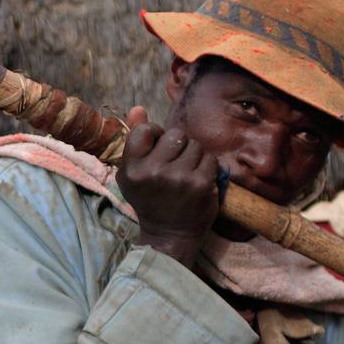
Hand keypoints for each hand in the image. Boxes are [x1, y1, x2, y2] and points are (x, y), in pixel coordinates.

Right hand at [116, 105, 219, 268]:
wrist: (169, 234)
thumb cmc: (150, 200)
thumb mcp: (133, 173)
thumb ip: (135, 140)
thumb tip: (138, 108)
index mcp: (132, 168)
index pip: (146, 130)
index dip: (155, 134)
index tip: (158, 150)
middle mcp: (153, 172)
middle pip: (176, 135)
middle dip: (179, 146)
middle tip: (175, 165)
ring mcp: (179, 178)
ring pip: (195, 145)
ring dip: (194, 156)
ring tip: (187, 173)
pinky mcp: (201, 184)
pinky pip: (210, 159)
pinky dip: (207, 167)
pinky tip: (199, 180)